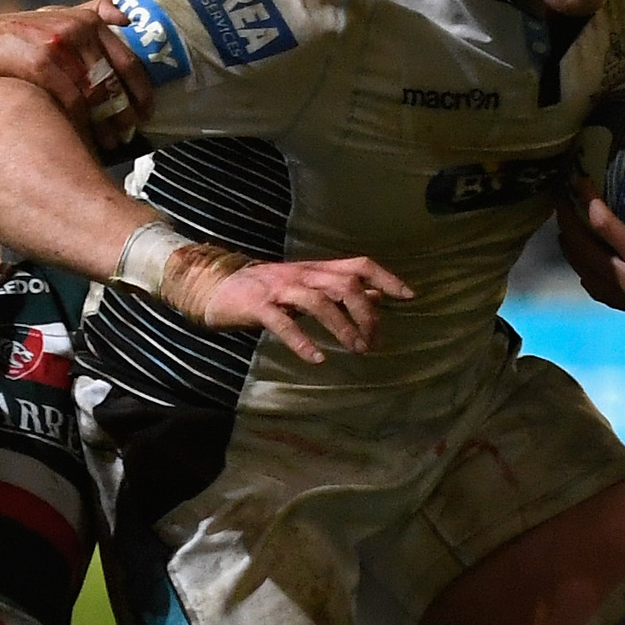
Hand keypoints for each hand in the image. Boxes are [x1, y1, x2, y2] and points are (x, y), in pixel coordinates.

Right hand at [0, 4, 153, 147]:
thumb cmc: (23, 34)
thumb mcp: (59, 13)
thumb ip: (93, 11)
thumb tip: (126, 18)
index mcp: (89, 20)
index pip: (128, 60)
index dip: (142, 91)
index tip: (146, 113)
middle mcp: (78, 30)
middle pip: (113, 81)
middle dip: (124, 113)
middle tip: (128, 134)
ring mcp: (59, 46)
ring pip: (95, 94)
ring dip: (105, 124)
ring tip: (110, 142)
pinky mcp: (40, 64)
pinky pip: (71, 101)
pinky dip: (81, 122)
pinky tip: (84, 137)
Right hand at [165, 247, 412, 362]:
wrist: (214, 288)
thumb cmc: (265, 292)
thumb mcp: (306, 287)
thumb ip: (340, 291)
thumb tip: (379, 296)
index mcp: (315, 269)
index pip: (358, 265)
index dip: (386, 277)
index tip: (409, 296)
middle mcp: (301, 274)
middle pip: (344, 283)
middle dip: (365, 312)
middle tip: (372, 340)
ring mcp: (278, 288)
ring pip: (318, 300)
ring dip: (342, 326)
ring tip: (355, 350)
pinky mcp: (257, 306)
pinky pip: (282, 322)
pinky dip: (302, 341)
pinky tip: (317, 359)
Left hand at [555, 154, 624, 323]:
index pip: (602, 227)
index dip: (586, 200)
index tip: (577, 180)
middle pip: (582, 253)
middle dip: (567, 225)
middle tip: (559, 200)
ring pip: (586, 275)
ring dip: (572, 251)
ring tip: (564, 226)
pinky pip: (599, 292)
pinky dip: (586, 273)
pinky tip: (583, 259)